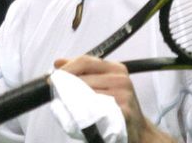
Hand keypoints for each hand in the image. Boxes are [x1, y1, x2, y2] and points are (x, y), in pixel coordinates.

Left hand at [55, 56, 174, 142]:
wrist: (138, 131)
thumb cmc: (116, 107)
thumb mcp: (102, 84)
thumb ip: (81, 72)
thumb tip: (58, 62)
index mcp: (115, 68)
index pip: (85, 61)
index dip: (67, 69)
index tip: (53, 79)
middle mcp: (121, 79)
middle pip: (83, 78)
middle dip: (66, 87)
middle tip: (57, 95)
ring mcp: (123, 95)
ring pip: (86, 94)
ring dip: (73, 101)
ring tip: (69, 107)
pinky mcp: (123, 112)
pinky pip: (94, 111)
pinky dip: (83, 114)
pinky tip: (81, 118)